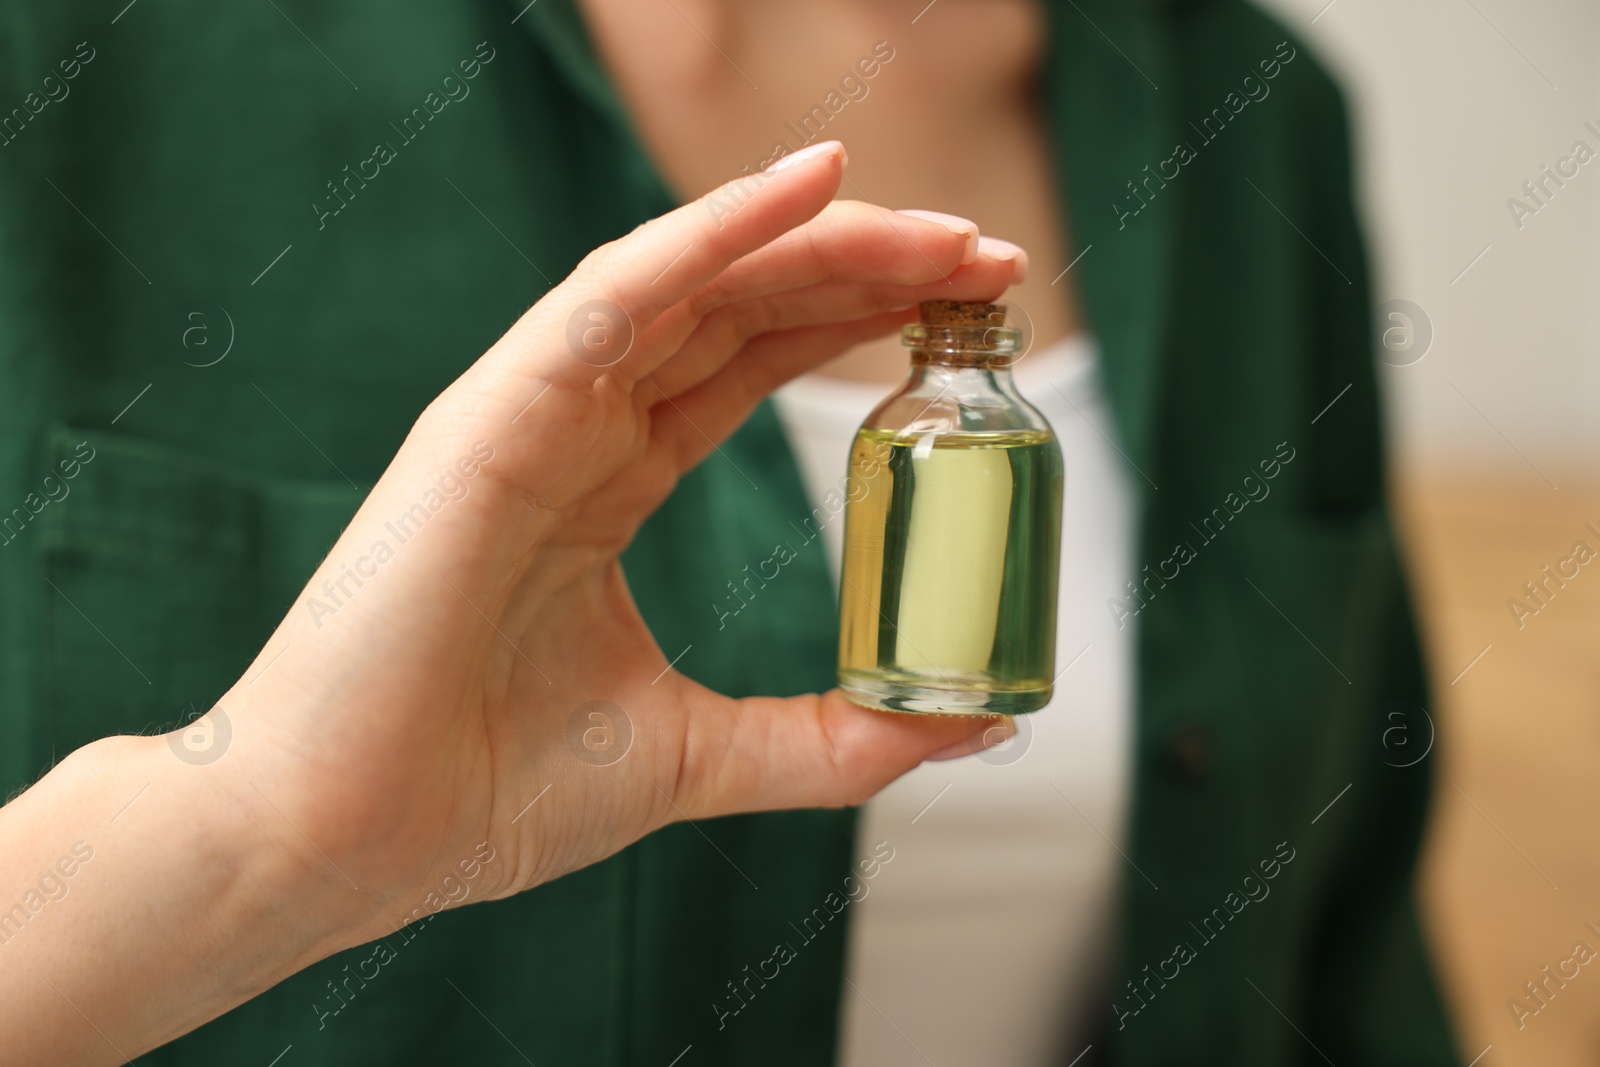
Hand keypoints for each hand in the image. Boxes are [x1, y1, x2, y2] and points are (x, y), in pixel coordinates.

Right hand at [230, 141, 1021, 917]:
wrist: (346, 841)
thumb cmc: (485, 792)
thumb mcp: (701, 755)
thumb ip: (833, 738)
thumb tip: (970, 724)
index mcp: (606, 481)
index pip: (749, 363)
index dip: (856, 324)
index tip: (969, 315)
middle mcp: (572, 425)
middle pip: (738, 305)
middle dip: (867, 269)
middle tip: (985, 259)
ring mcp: (528, 411)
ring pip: (690, 281)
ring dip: (820, 240)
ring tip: (940, 233)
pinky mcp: (488, 419)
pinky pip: (614, 297)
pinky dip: (712, 234)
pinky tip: (813, 191)